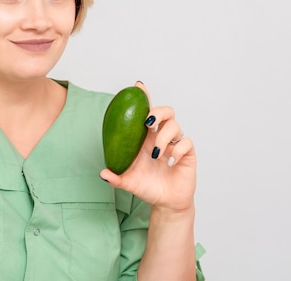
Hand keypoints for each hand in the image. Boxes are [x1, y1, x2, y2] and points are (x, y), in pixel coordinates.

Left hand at [100, 81, 196, 212]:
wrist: (165, 203)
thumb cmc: (147, 187)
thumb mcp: (128, 182)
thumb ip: (115, 177)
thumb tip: (103, 173)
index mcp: (145, 139)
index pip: (146, 112)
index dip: (144, 98)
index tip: (138, 86)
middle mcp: (160, 137)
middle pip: (165, 112)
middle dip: (158, 112)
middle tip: (149, 122)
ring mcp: (175, 145)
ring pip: (175, 126)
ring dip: (164, 137)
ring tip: (156, 155)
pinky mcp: (187, 154)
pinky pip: (186, 143)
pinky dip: (177, 150)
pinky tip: (171, 161)